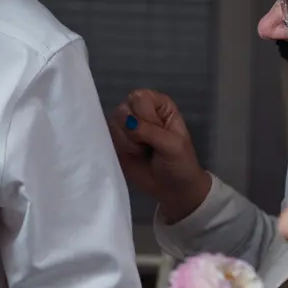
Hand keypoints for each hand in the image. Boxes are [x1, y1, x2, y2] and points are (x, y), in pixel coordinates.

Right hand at [106, 88, 210, 224]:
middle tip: (148, 144)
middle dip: (133, 130)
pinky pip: (107, 137)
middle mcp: (141, 111)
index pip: (139, 97)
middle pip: (123, 109)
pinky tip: (132, 156)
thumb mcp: (172, 145)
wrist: (173, 190)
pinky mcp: (117, 141)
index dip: (144, 115)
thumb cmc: (180, 164)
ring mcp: (127, 126)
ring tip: (142, 152)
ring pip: (113, 124)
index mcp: (159, 105)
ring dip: (127, 142)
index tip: (156, 131)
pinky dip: (119, 148)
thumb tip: (126, 121)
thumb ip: (149, 131)